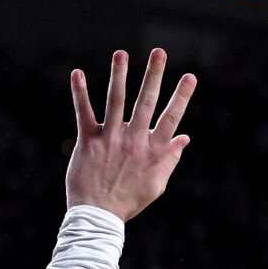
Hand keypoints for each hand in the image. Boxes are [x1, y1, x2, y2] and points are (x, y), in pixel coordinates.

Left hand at [66, 48, 195, 221]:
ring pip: (116, 101)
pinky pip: (84, 112)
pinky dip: (80, 93)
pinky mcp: (88, 141)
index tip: (190, 76)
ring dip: (119, 75)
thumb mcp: (156, 184)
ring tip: (121, 53)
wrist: (98, 216)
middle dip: (154, 75)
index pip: (171, 118)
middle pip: (146, 102)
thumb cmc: (128, 201)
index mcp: (152, 151)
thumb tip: (185, 138)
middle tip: (160, 52)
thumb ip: (170, 159)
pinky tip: (77, 73)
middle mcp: (133, 141)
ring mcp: (110, 139)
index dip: (181, 97)